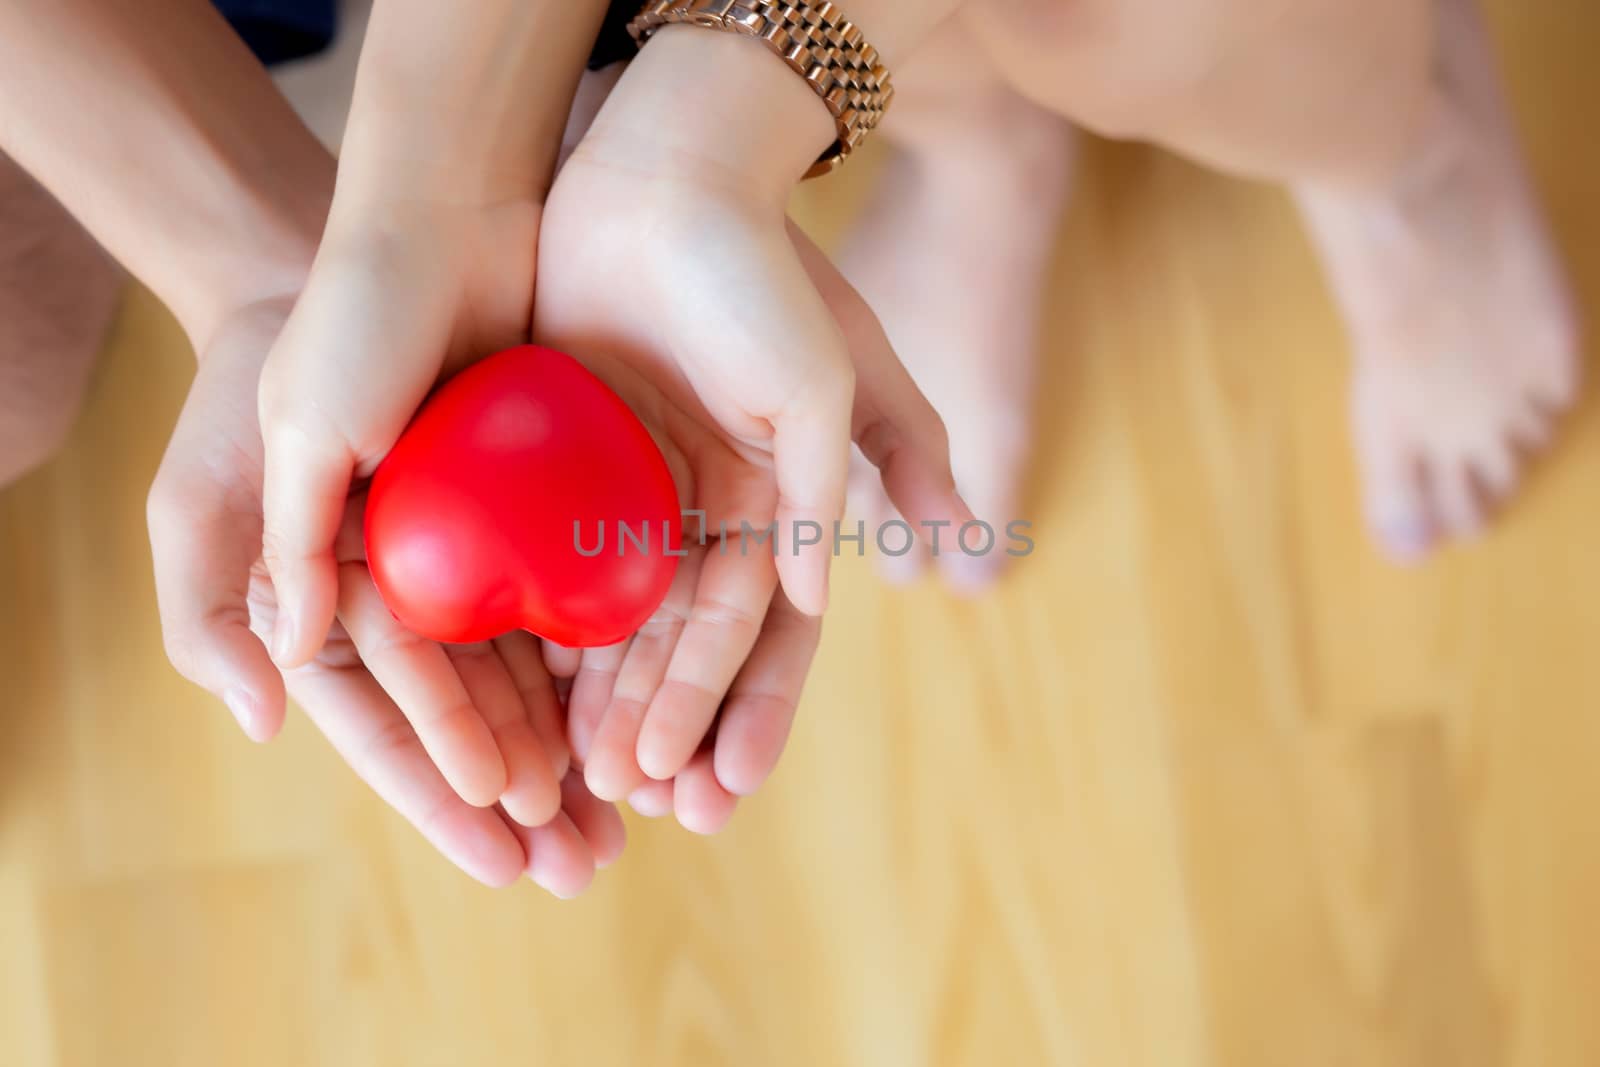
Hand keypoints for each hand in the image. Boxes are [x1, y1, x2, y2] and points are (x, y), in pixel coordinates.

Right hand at [149, 300, 620, 892]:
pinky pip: (582, 597)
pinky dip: (611, 658)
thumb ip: (260, 572)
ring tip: (630, 816)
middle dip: (524, 791)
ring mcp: (485, 546)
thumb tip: (277, 706)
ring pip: (535, 669)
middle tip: (582, 865)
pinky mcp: (549, 503)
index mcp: (335, 586)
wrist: (424, 227)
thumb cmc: (324, 331)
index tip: (501, 842)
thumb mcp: (268, 446)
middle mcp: (415, 581)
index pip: (387, 714)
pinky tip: (653, 709)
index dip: (439, 783)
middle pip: (472, 711)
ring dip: (577, 744)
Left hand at [531, 60, 970, 824]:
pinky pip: (550, 569)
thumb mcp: (830, 370)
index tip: (723, 790)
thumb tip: (828, 598)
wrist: (659, 175)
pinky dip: (546, 636)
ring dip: (610, 702)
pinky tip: (530, 698)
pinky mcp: (560, 468)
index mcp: (776, 505)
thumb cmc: (758, 270)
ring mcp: (630, 494)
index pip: (772, 635)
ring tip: (591, 779)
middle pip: (691, 646)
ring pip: (619, 624)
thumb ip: (841, 483)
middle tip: (644, 801)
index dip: (752, 712)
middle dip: (673, 725)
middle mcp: (706, 513)